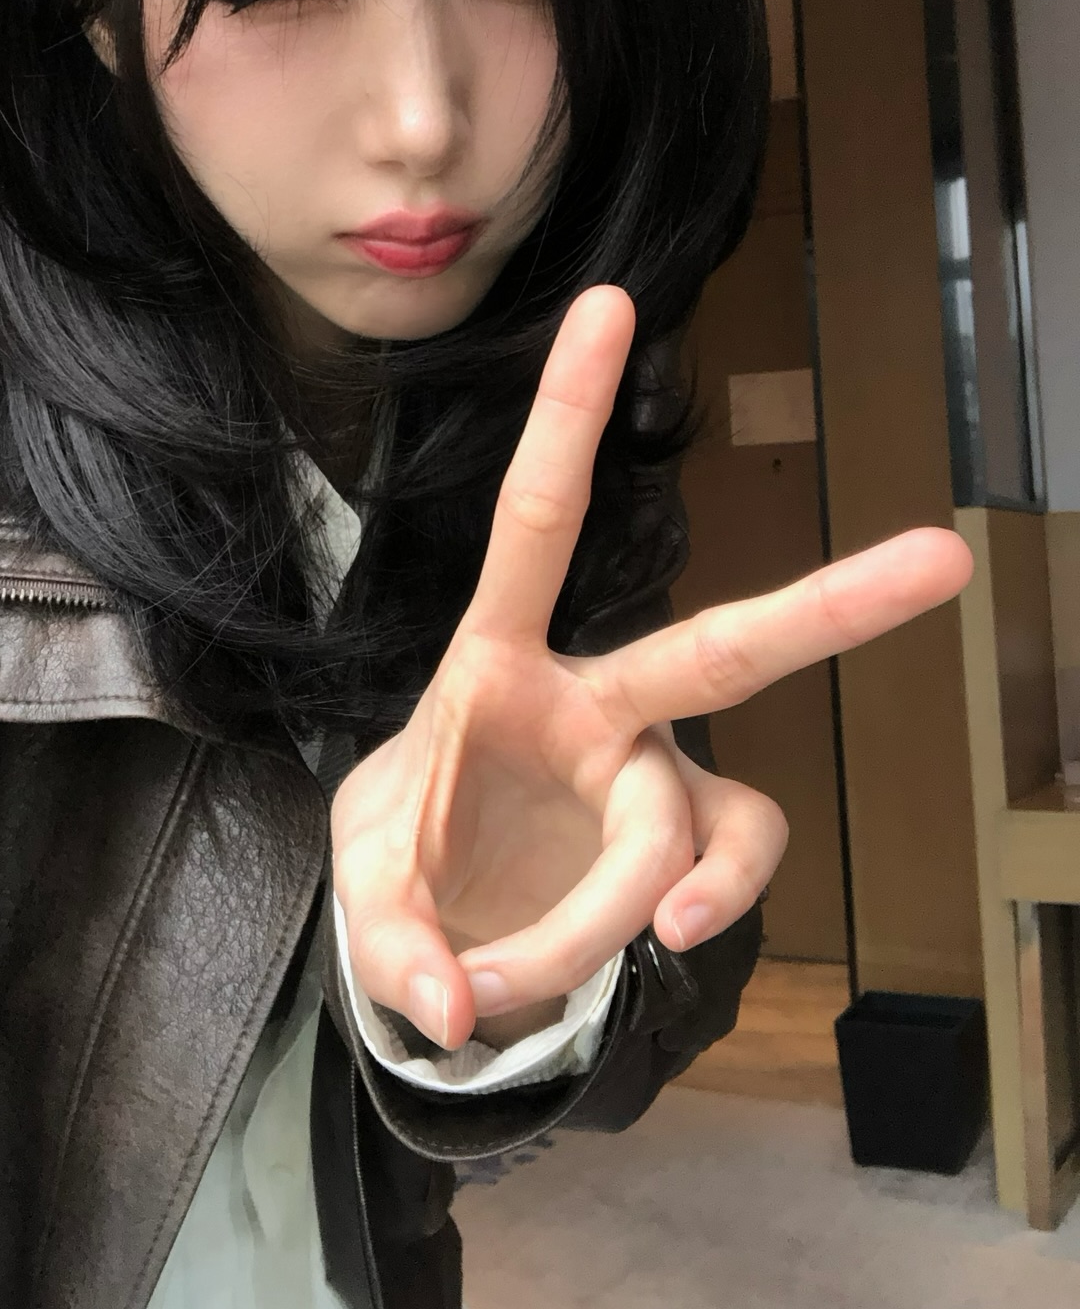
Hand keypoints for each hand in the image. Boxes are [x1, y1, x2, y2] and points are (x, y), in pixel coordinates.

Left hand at [331, 286, 972, 1048]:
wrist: (447, 938)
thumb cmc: (410, 862)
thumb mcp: (365, 885)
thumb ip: (392, 937)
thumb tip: (451, 1004)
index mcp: (496, 658)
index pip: (538, 519)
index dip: (570, 414)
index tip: (612, 303)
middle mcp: (595, 700)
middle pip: (719, 652)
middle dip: (826, 608)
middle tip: (943, 557)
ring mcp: (650, 777)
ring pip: (708, 812)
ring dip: (635, 891)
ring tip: (545, 965)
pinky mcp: (676, 850)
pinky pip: (720, 867)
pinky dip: (701, 905)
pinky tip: (667, 937)